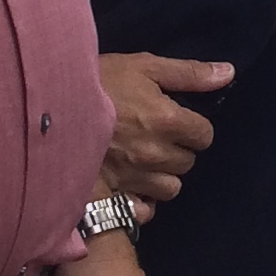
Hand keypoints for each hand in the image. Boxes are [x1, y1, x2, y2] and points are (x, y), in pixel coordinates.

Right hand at [97, 53, 232, 207]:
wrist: (47, 108)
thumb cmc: (97, 83)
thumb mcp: (143, 66)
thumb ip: (188, 73)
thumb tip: (228, 73)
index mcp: (167, 121)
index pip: (204, 135)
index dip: (194, 127)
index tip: (178, 121)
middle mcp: (155, 154)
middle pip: (187, 162)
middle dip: (178, 150)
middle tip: (156, 137)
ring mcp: (134, 178)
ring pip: (169, 188)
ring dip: (162, 176)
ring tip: (143, 161)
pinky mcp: (114, 195)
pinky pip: (144, 209)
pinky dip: (142, 200)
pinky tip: (130, 185)